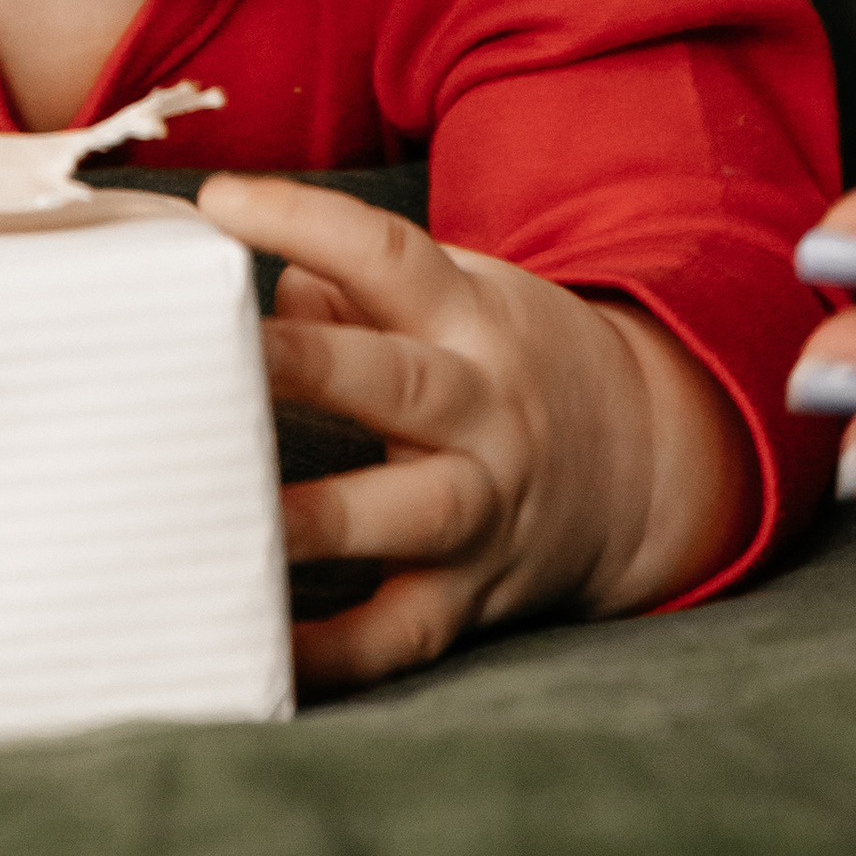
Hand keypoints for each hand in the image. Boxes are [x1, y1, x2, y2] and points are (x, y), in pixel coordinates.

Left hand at [199, 175, 751, 687]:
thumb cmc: (501, 362)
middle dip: (309, 367)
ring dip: (322, 520)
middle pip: (400, 384)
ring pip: (410, 515)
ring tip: (231, 519)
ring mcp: (484, 508)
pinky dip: (337, 654)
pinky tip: (262, 653)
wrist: (639, 464)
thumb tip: (235, 282)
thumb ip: (343, 284)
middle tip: (215, 358)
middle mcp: (482, 411)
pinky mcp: (473, 598)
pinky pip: (403, 634)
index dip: (304, 220)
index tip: (218, 201)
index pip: (387, 253)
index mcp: (468, 317)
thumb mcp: (452, 293)